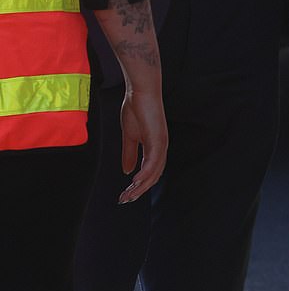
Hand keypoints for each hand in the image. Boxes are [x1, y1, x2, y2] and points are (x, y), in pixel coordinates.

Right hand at [118, 85, 168, 203]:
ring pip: (154, 172)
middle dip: (139, 190)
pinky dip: (145, 173)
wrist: (140, 91)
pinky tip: (135, 182)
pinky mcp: (158, 139)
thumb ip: (129, 153)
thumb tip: (127, 171)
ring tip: (128, 195)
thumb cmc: (136, 108)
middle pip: (153, 176)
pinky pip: (153, 161)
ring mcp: (161, 144)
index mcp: (155, 147)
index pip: (150, 172)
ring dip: (141, 186)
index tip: (126, 194)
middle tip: (125, 200)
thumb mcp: (129, 136)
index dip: (139, 185)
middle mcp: (161, 148)